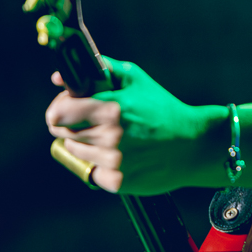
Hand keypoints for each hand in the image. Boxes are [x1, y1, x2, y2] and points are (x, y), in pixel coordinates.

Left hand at [45, 58, 211, 193]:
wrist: (193, 145)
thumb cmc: (162, 108)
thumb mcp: (134, 79)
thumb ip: (98, 70)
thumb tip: (57, 78)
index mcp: (112, 108)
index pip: (58, 112)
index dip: (59, 107)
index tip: (68, 106)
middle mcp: (110, 136)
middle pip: (63, 132)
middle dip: (72, 124)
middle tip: (93, 120)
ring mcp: (113, 161)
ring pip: (74, 150)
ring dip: (85, 143)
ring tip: (111, 137)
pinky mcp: (116, 181)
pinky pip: (90, 170)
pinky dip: (99, 163)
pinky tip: (120, 154)